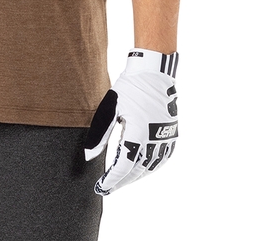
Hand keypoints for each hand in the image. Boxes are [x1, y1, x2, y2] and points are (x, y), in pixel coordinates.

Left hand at [84, 49, 178, 194]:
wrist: (153, 73)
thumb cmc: (129, 88)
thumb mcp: (110, 109)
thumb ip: (99, 135)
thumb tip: (89, 156)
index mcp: (138, 134)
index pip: (123, 166)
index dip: (112, 180)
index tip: (101, 187)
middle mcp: (155, 139)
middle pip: (137, 170)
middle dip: (121, 181)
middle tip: (107, 186)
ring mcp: (166, 138)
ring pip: (150, 167)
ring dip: (135, 175)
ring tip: (121, 178)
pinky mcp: (172, 135)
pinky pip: (162, 159)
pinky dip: (150, 167)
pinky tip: (141, 168)